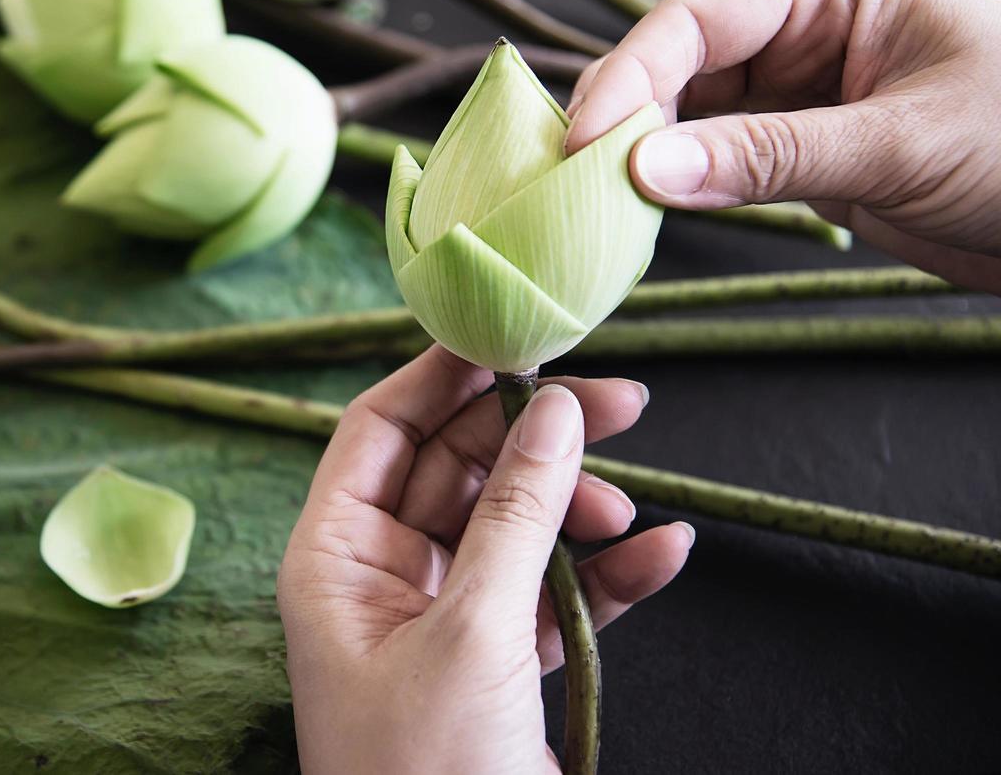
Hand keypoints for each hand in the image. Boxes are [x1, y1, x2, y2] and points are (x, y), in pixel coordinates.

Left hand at [278, 346, 693, 773]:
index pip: (381, 430)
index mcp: (335, 558)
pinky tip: (665, 553)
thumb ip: (516, 516)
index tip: (516, 336)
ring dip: (578, 506)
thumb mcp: (473, 635)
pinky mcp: (500, 664)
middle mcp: (382, 578)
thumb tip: (553, 410)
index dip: (444, 375)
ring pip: (514, 525)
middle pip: (459, 468)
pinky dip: (609, 574)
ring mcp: (444, 620)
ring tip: (632, 510)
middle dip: (535, 436)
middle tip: (617, 405)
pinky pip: (555, 594)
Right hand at [565, 0, 1000, 298]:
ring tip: (593, 207)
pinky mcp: (801, 158)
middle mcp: (803, 34)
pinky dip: (678, 193)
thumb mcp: (901, 144)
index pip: (701, 19)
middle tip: (572, 181)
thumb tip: (643, 172)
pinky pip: (717, 167)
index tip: (585, 138)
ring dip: (643, 161)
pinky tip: (641, 219)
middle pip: (681, 68)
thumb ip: (769, 158)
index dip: (633, 74)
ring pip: (689, 121)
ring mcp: (798, 98)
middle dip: (626, 120)